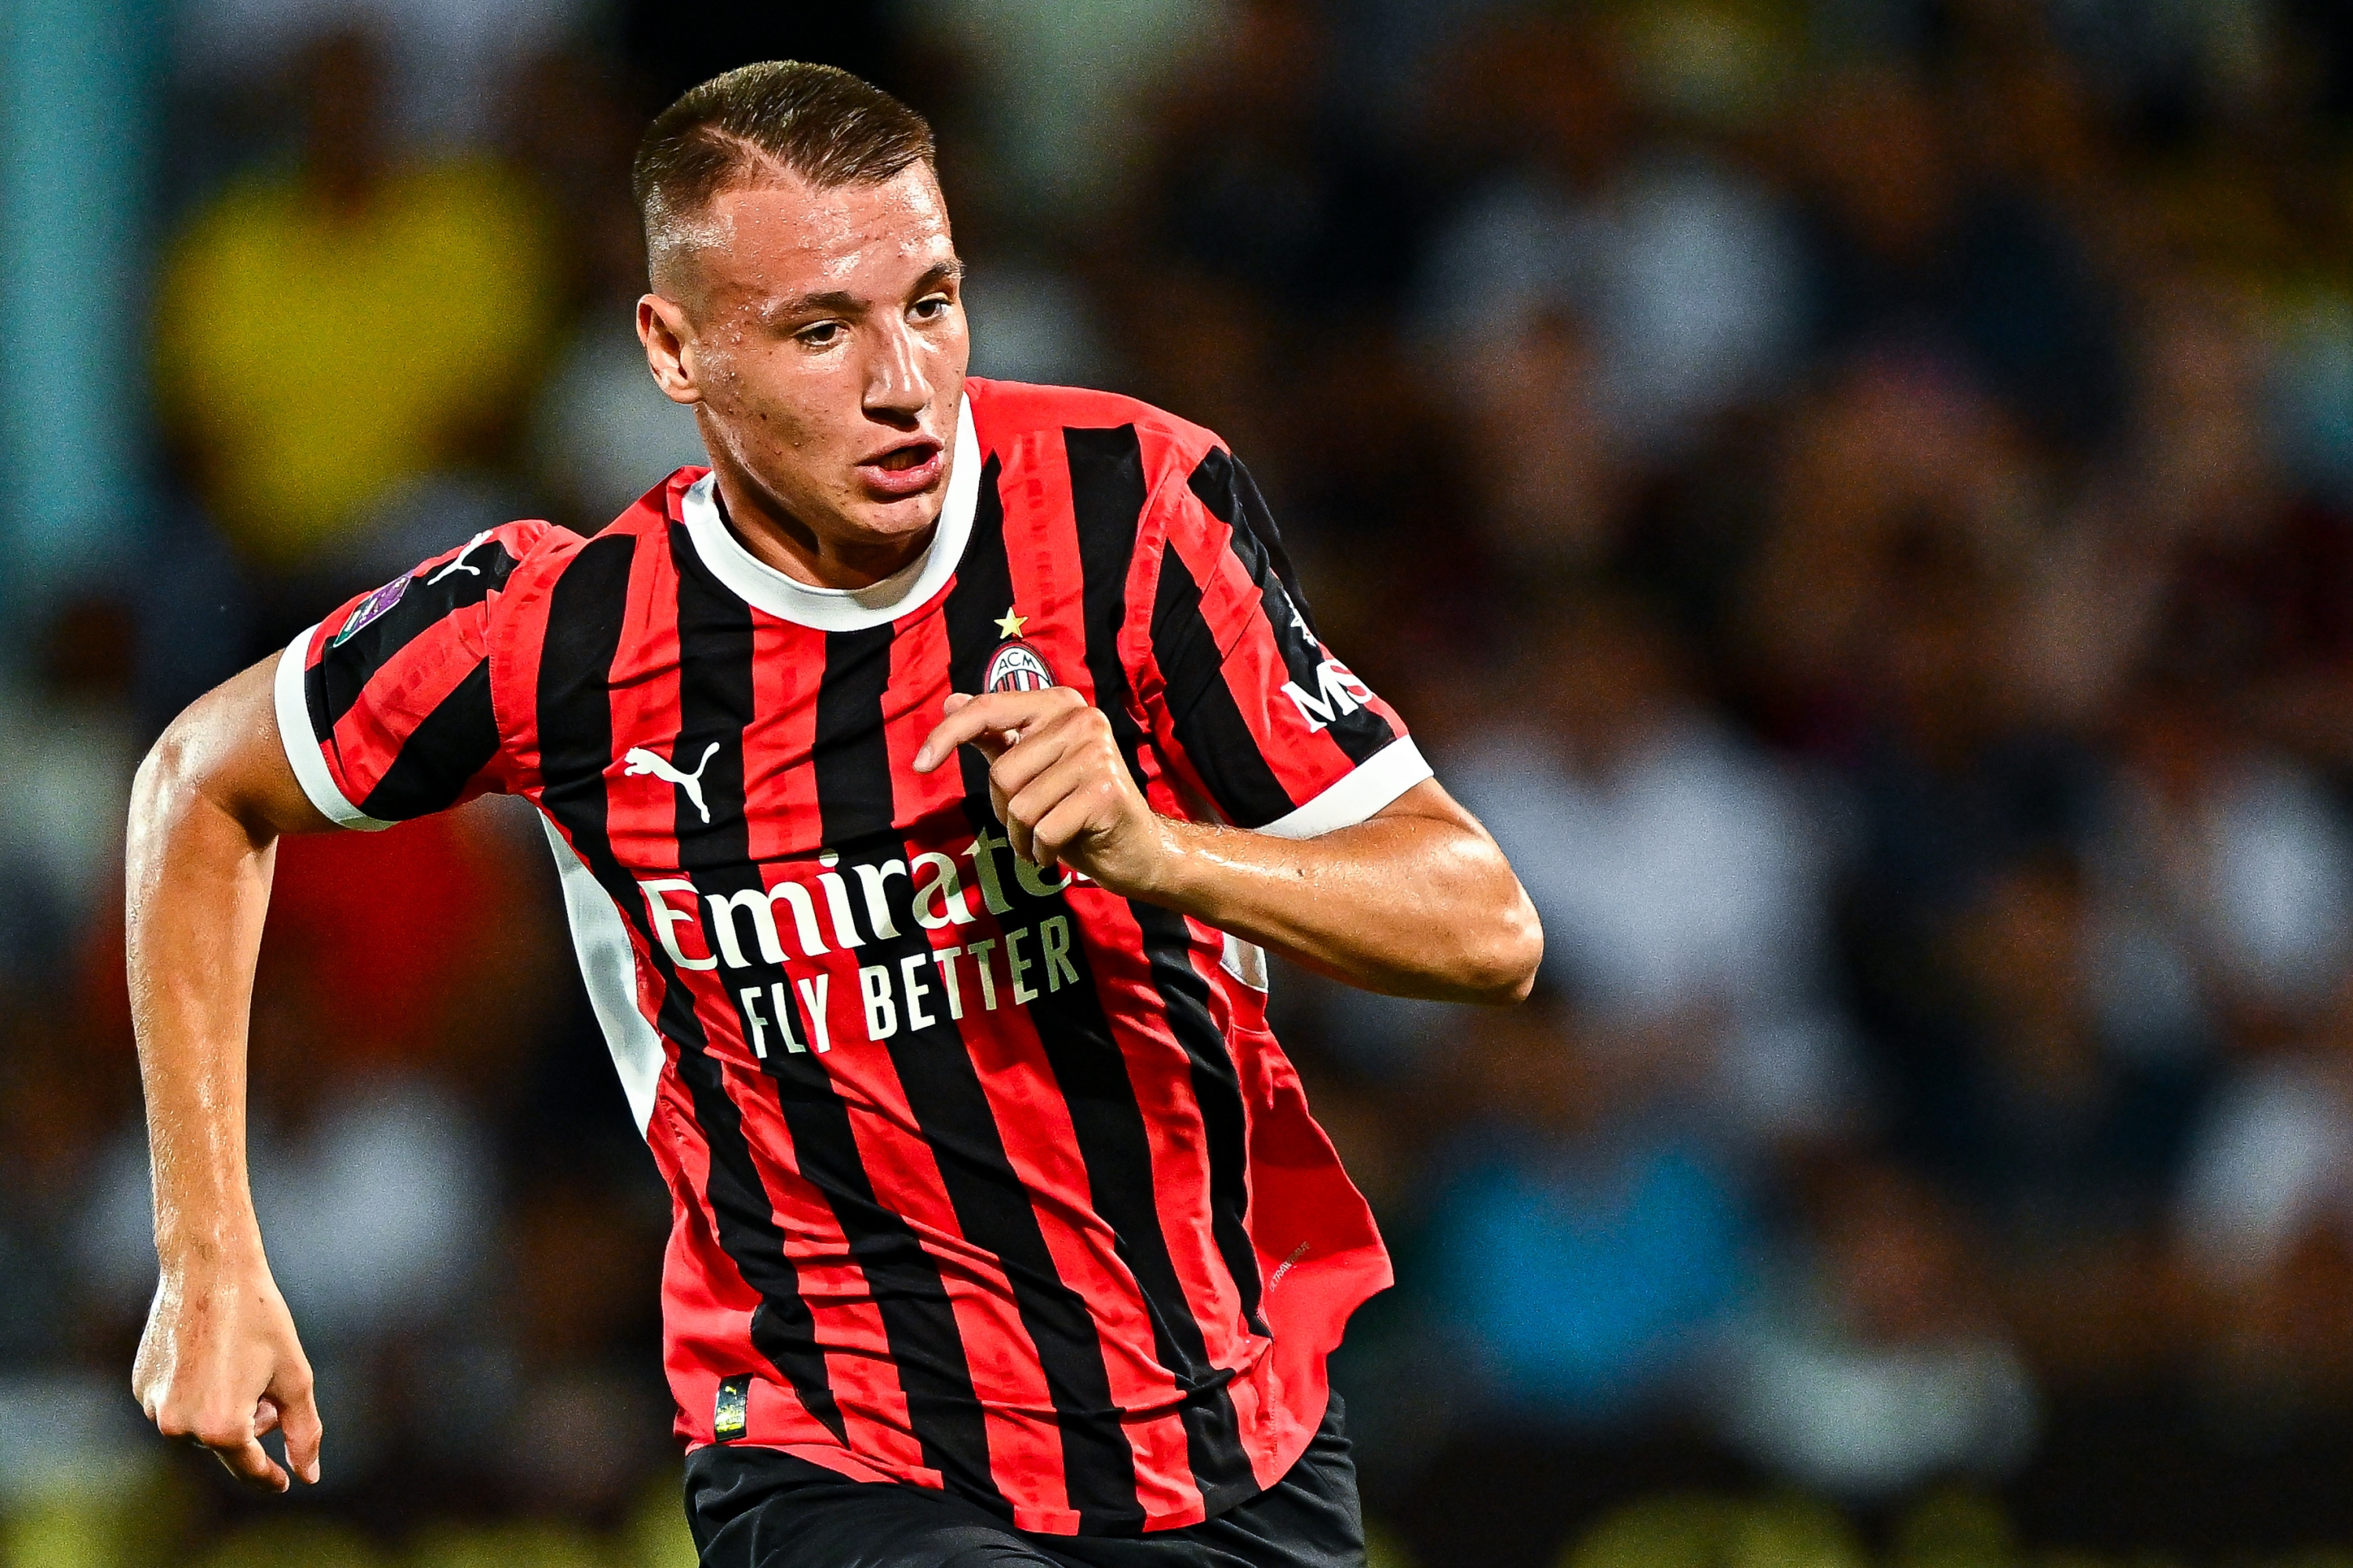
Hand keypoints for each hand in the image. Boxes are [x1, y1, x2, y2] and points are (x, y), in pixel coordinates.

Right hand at [134, 1254, 321, 1490]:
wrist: (208, 1270)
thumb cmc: (259, 1320)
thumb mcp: (294, 1376)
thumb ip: (303, 1431)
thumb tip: (308, 1476)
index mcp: (220, 1426)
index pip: (248, 1465)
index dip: (269, 1475)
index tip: (283, 1482)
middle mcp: (179, 1425)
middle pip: (225, 1440)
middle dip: (251, 1421)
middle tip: (264, 1382)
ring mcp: (153, 1406)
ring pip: (198, 1423)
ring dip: (224, 1406)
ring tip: (238, 1361)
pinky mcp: (139, 1385)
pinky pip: (175, 1403)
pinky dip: (197, 1391)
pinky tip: (211, 1354)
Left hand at [914, 687, 1173, 895]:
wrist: (1136, 847)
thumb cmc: (1079, 807)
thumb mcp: (1034, 769)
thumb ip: (995, 735)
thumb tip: (950, 701)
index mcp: (1059, 704)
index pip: (987, 710)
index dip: (947, 736)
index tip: (918, 765)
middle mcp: (1081, 718)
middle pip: (1002, 772)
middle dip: (1006, 810)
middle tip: (1033, 821)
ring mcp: (1097, 753)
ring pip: (1020, 806)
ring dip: (1023, 837)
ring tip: (1047, 837)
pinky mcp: (1105, 791)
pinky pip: (1043, 830)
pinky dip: (1041, 852)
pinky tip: (1060, 851)